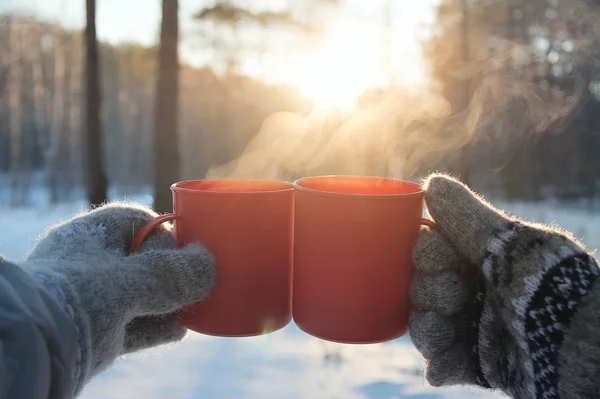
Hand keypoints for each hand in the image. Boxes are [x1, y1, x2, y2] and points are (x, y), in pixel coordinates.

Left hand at [21, 203, 214, 393]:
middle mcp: (92, 264)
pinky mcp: (99, 331)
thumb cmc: (77, 297)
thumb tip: (210, 266)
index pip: (140, 222)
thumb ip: (172, 274)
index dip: (168, 234)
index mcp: (92, 235)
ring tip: (197, 306)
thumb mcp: (131, 280)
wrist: (36, 349)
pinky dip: (159, 325)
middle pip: (146, 261)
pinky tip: (179, 329)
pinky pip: (137, 323)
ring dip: (171, 301)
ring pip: (143, 294)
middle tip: (201, 281)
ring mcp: (95, 299)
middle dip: (174, 273)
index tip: (191, 250)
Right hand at [408, 174, 599, 398]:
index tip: (436, 257)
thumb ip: (468, 218)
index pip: (434, 248)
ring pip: (429, 325)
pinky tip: (441, 370)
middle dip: (429, 290)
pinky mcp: (482, 363)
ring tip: (443, 332)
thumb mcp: (514, 246)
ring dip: (428, 329)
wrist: (585, 349)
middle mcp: (477, 290)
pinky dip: (441, 365)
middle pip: (425, 286)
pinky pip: (447, 363)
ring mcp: (477, 327)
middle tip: (454, 296)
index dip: (426, 252)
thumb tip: (432, 183)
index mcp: (485, 257)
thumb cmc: (552, 287)